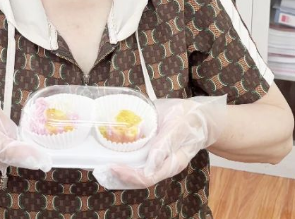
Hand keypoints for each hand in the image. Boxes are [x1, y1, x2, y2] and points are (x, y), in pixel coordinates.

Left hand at [93, 96, 225, 189]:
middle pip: (137, 178)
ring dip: (116, 170)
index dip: (129, 175)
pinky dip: (120, 158)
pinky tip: (107, 154)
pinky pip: (134, 159)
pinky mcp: (150, 150)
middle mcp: (162, 165)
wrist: (196, 115)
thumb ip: (165, 145)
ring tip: (98, 164)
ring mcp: (155, 159)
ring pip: (133, 171)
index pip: (147, 177)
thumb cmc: (190, 120)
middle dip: (117, 176)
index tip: (113, 166)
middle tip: (98, 168)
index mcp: (172, 163)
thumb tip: (151, 164)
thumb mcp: (179, 128)